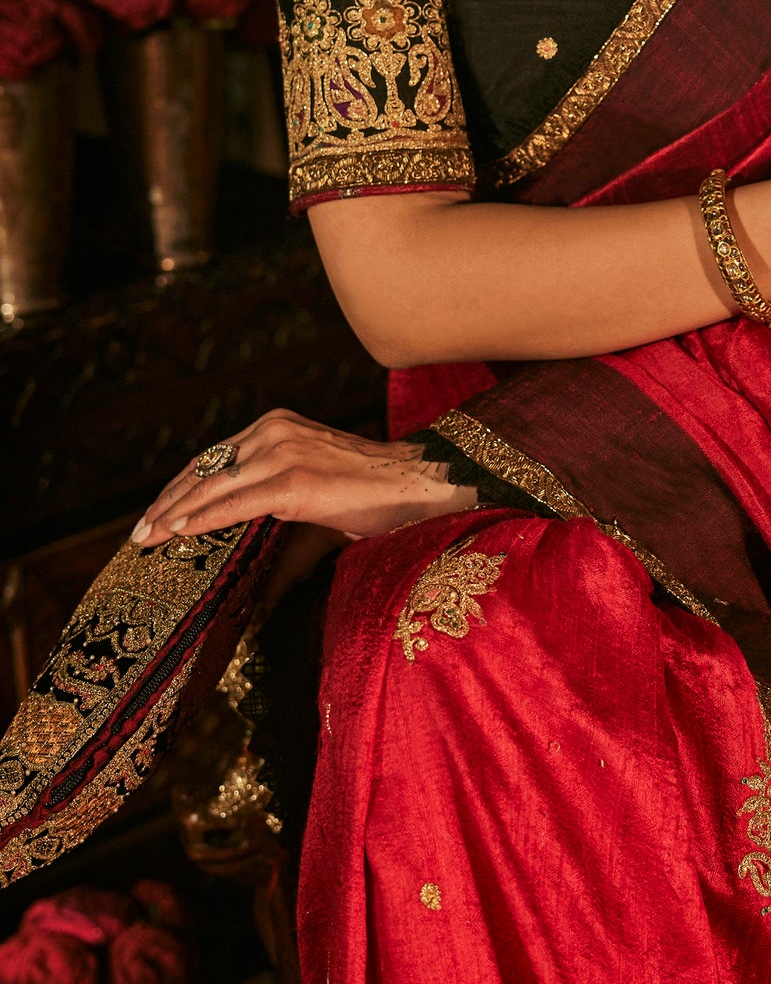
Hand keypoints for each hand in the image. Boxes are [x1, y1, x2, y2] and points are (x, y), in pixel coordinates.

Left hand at [131, 410, 474, 549]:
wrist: (419, 483)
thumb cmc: (374, 492)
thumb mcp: (312, 490)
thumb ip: (274, 507)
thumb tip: (249, 557)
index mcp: (278, 426)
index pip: (214, 457)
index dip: (181, 486)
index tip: (157, 511)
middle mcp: (275, 431)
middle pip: (204, 468)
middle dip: (168, 501)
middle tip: (139, 531)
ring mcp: (284, 452)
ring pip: (213, 486)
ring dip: (175, 514)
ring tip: (148, 538)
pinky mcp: (295, 481)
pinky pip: (236, 503)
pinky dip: (203, 519)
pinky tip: (179, 533)